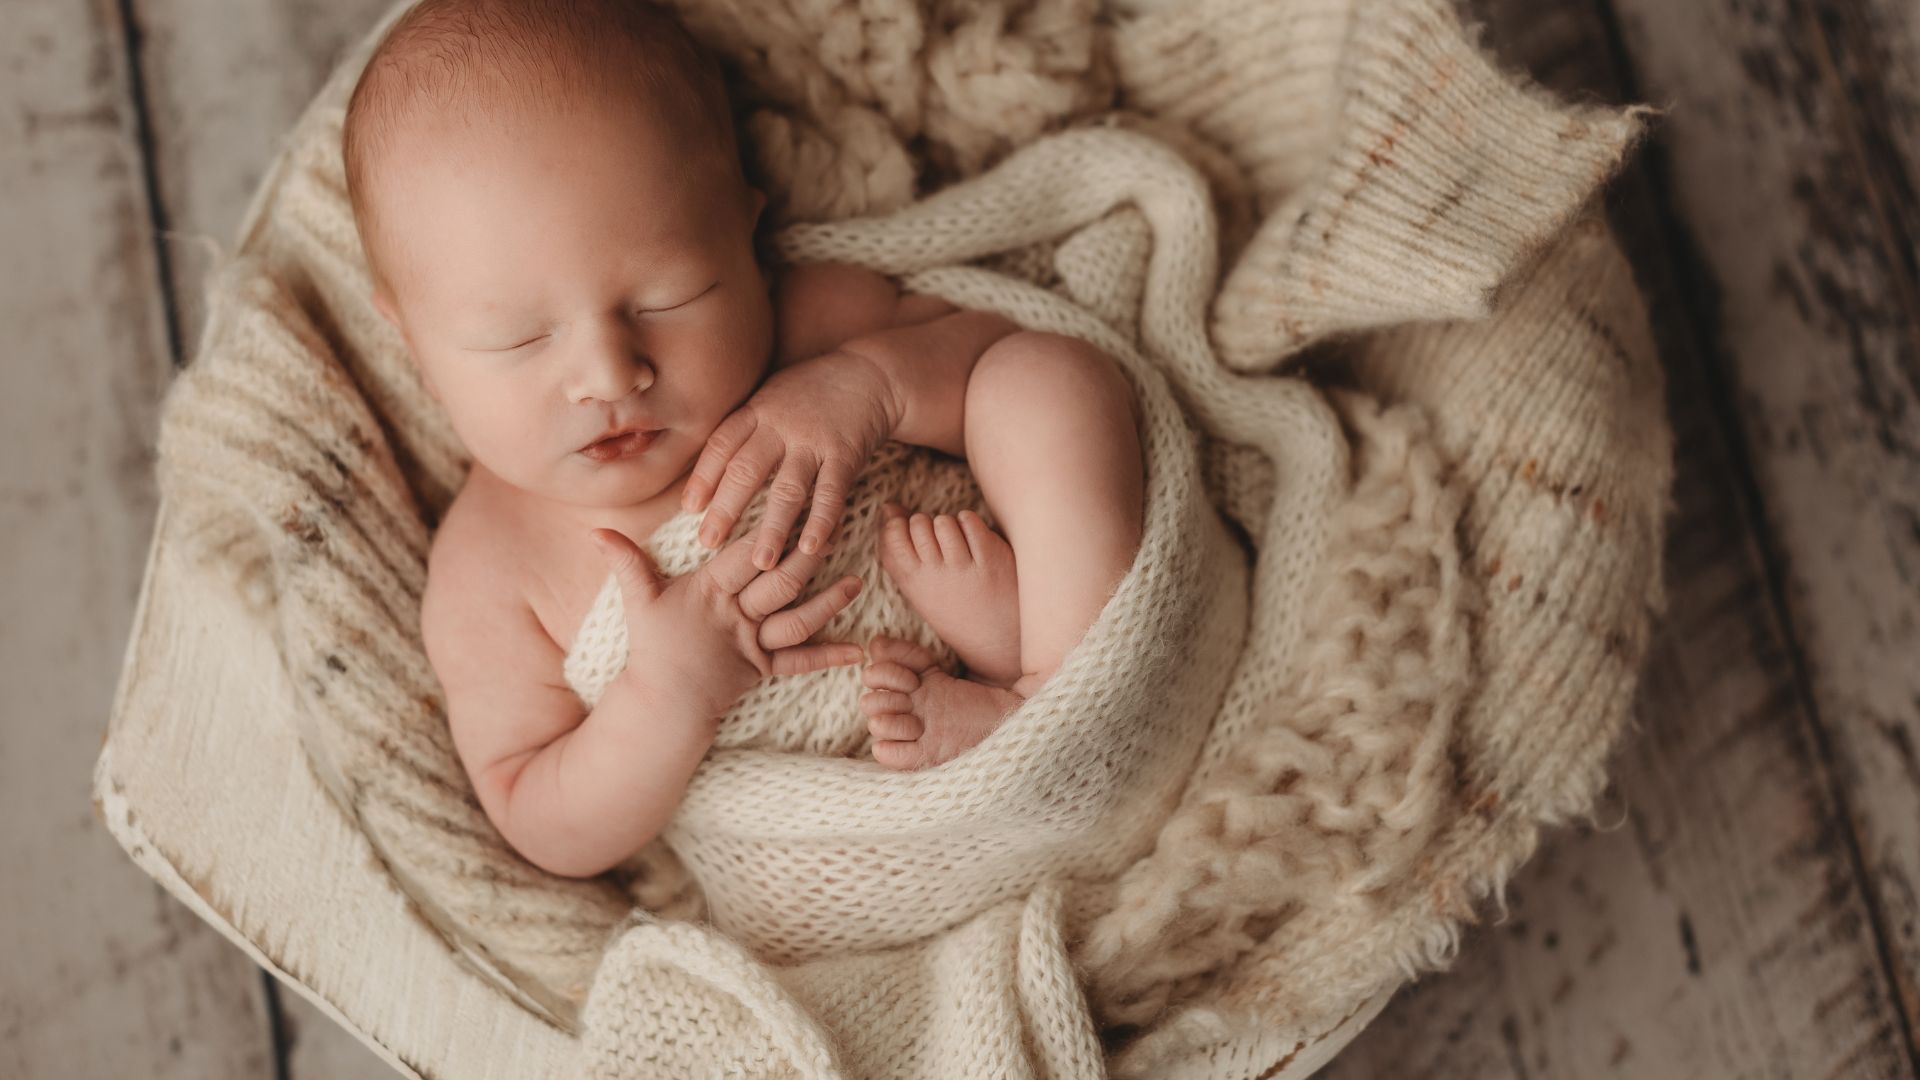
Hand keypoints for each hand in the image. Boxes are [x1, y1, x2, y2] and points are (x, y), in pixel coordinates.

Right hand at [590, 526, 864, 720]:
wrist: (663, 704)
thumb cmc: (652, 647)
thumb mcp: (637, 601)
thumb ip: (625, 562)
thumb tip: (596, 530)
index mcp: (711, 592)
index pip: (745, 555)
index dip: (770, 531)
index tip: (793, 503)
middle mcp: (737, 616)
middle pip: (779, 583)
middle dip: (809, 557)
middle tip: (838, 529)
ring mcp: (754, 644)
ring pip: (798, 619)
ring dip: (829, 601)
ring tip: (856, 582)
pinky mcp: (765, 669)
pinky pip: (801, 663)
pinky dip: (829, 656)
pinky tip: (858, 650)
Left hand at [681, 350, 900, 569]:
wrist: (870, 373)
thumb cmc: (812, 391)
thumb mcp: (771, 395)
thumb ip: (747, 426)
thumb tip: (711, 468)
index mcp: (758, 410)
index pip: (722, 444)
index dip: (703, 476)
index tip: (689, 508)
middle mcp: (781, 425)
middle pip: (746, 469)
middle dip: (725, 508)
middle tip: (707, 543)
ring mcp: (814, 441)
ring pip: (788, 489)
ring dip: (772, 528)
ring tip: (760, 562)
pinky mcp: (845, 455)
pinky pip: (831, 493)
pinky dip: (821, 521)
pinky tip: (811, 547)